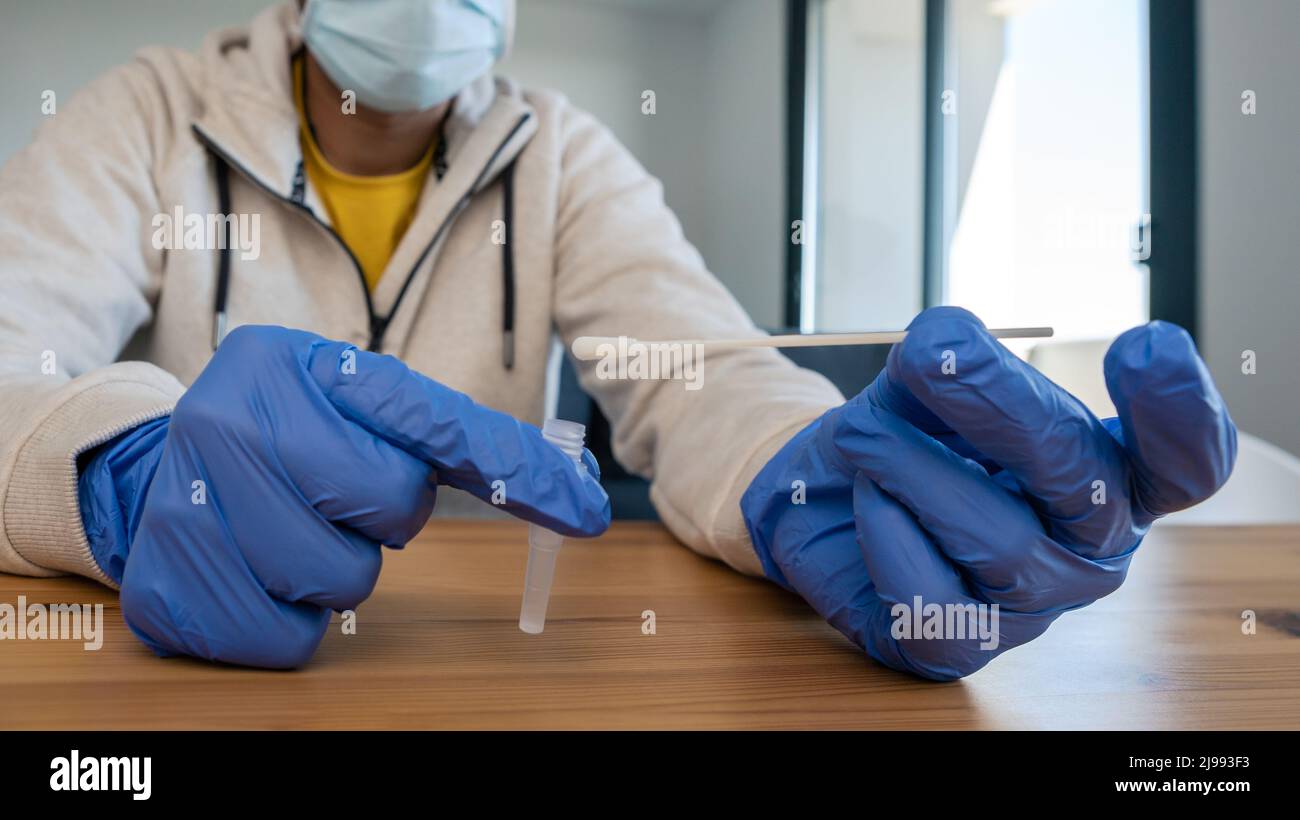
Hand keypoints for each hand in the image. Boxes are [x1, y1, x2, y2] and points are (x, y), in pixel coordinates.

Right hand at [80, 325, 608, 667]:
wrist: (160, 470)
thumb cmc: (291, 436)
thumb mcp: (360, 407)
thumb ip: (461, 439)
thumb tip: (581, 498)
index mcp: (292, 361)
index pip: (430, 421)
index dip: (513, 469)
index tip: (586, 512)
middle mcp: (227, 418)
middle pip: (389, 506)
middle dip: (384, 515)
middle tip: (338, 495)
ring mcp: (184, 501)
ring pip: (342, 583)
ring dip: (338, 570)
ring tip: (296, 530)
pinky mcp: (164, 585)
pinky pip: (287, 638)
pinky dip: (292, 621)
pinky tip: (260, 575)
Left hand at [741, 307, 1236, 680]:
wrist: (819, 502)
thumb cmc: (899, 437)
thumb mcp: (926, 382)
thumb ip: (948, 361)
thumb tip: (947, 344)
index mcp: (1115, 476)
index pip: (1187, 463)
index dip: (1181, 414)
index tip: (1144, 345)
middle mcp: (1091, 550)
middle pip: (1088, 485)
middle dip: (1001, 408)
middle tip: (926, 356)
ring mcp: (1034, 608)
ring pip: (1003, 544)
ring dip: (914, 469)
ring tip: (860, 430)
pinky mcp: (960, 647)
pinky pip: (934, 602)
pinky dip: (887, 537)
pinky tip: (868, 500)